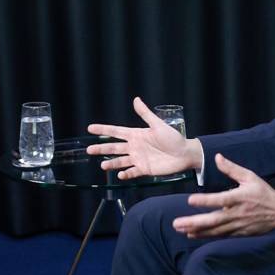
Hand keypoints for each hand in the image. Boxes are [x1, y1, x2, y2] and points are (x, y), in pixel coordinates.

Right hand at [86, 96, 202, 179]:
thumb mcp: (158, 125)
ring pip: (120, 161)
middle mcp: (134, 147)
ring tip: (102, 166)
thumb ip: (145, 114)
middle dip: (101, 149)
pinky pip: (132, 172)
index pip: (116, 132)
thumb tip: (136, 99)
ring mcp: (138, 158)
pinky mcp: (145, 169)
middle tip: (89, 149)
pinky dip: (126, 174)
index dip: (103, 130)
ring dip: (111, 163)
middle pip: (114, 148)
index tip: (90, 128)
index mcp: (136, 135)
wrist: (185, 154)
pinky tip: (120, 175)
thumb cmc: (173, 138)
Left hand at [172, 153, 274, 237]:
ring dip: (197, 230)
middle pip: (213, 220)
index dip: (205, 201)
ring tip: (180, 229)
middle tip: (176, 223)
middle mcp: (237, 213)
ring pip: (214, 230)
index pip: (220, 200)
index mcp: (239, 198)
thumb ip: (232, 168)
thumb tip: (216, 157)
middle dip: (194, 222)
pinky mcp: (238, 233)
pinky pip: (220, 235)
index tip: (190, 200)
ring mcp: (237, 225)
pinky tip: (193, 235)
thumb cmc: (263, 192)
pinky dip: (206, 235)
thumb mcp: (249, 176)